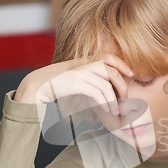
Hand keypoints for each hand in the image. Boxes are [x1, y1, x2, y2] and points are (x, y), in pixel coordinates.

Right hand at [14, 54, 132, 114]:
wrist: (36, 85)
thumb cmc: (55, 84)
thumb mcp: (73, 77)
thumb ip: (87, 78)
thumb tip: (100, 86)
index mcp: (83, 61)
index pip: (107, 56)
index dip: (122, 63)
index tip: (131, 74)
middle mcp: (83, 64)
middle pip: (111, 71)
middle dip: (122, 84)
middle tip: (125, 97)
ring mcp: (79, 73)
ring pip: (105, 84)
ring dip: (113, 99)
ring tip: (116, 110)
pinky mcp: (75, 83)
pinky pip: (97, 92)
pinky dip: (105, 102)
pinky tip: (107, 110)